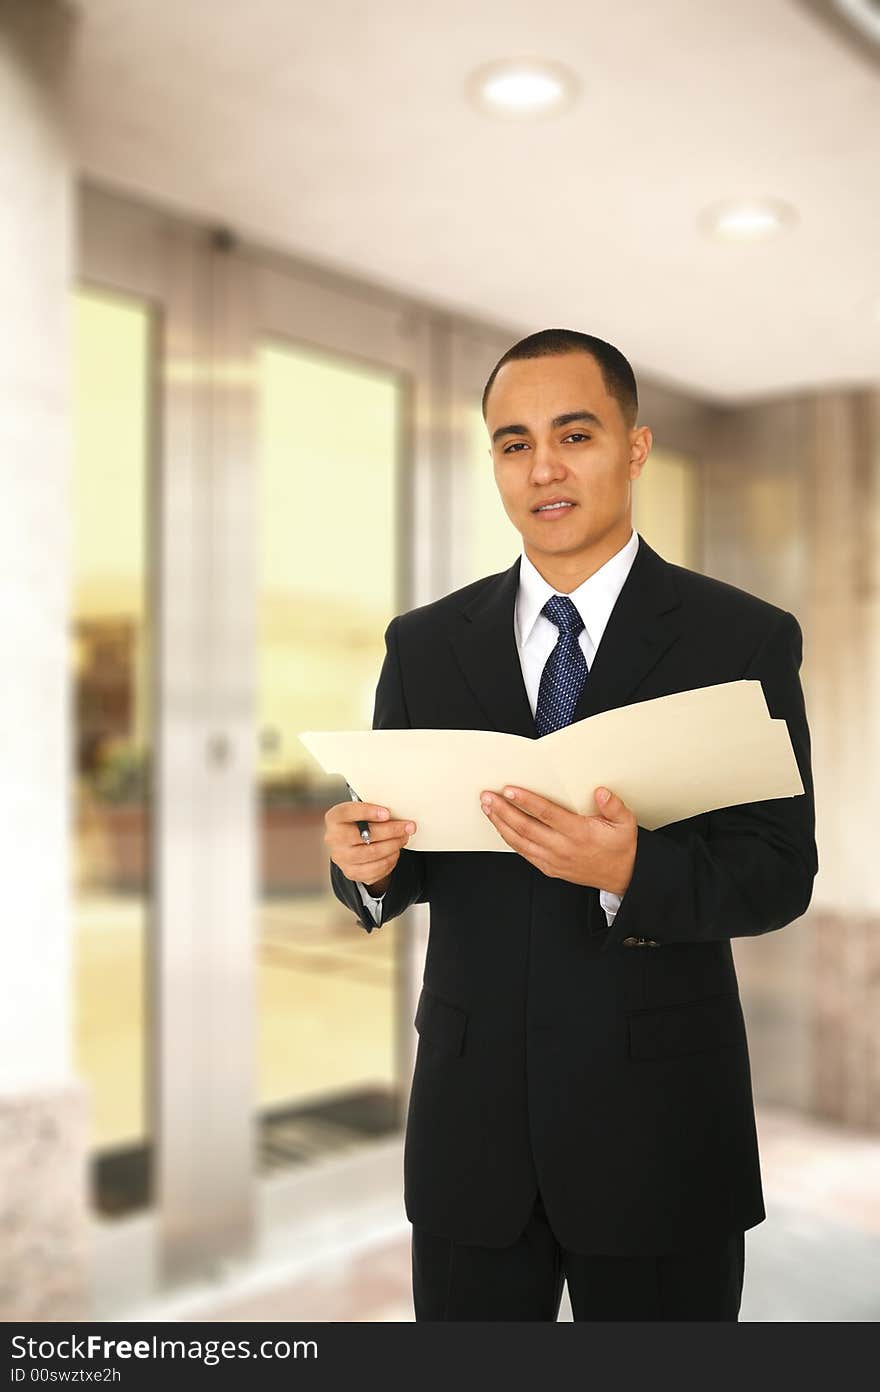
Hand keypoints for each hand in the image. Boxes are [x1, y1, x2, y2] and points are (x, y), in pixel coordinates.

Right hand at [324, 800, 416, 892]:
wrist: (351, 845)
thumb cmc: (360, 824)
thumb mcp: (363, 812)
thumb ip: (375, 810)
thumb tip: (399, 815)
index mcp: (335, 818)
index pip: (348, 812)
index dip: (368, 812)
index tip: (387, 813)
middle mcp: (333, 838)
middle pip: (364, 835)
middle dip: (391, 831)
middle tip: (408, 827)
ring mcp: (341, 858)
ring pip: (372, 853)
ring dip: (393, 846)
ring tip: (404, 838)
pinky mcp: (351, 872)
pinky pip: (375, 869)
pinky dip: (389, 860)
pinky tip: (395, 852)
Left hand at [479, 784, 636, 895]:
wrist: (623, 876)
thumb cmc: (620, 848)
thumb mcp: (625, 824)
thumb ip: (614, 806)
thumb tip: (601, 793)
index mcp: (579, 833)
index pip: (546, 814)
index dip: (526, 801)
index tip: (510, 790)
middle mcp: (562, 847)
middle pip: (525, 827)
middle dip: (503, 810)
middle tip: (488, 796)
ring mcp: (553, 859)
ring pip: (519, 841)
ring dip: (500, 823)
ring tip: (488, 809)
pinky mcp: (549, 867)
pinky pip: (524, 852)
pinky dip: (509, 839)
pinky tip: (501, 827)